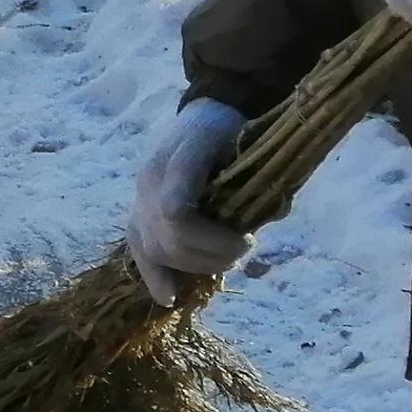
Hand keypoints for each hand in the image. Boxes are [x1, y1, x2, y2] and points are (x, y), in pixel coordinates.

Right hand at [128, 98, 250, 307]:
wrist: (201, 114)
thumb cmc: (227, 128)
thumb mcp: (247, 141)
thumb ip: (257, 176)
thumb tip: (276, 212)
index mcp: (177, 159)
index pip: (177, 212)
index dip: (212, 239)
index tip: (245, 238)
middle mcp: (149, 181)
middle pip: (170, 239)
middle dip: (212, 255)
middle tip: (243, 249)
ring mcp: (138, 198)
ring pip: (155, 249)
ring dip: (194, 265)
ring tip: (222, 260)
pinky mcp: (136, 212)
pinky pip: (136, 249)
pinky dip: (153, 275)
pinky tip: (168, 297)